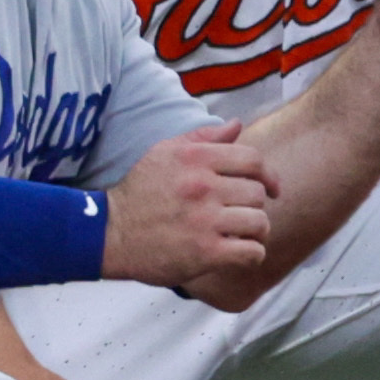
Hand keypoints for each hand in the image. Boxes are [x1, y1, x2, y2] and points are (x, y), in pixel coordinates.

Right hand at [102, 121, 277, 288]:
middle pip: (258, 193)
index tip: (272, 188)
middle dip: (254, 205)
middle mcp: (202, 186)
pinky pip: (252, 251)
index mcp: (195, 158)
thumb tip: (237, 125)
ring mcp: (204, 220)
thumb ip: (203, 139)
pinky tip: (239, 252)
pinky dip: (252, 254)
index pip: (253, 160)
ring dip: (256, 231)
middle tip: (241, 214)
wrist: (108, 233)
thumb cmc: (140, 193)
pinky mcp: (205, 252)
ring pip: (260, 222)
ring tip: (242, 234)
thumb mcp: (164, 153)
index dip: (268, 175)